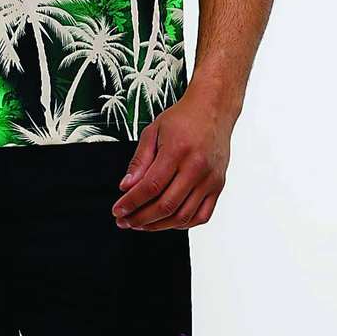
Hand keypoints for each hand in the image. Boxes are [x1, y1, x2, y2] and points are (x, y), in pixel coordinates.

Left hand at [112, 94, 234, 229]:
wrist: (213, 110)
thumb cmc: (182, 118)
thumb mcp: (152, 132)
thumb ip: (139, 161)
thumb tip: (125, 186)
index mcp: (177, 151)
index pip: (150, 186)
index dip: (131, 202)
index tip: (117, 210)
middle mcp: (196, 167)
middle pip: (165, 205)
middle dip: (140, 218)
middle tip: (125, 221)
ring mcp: (210, 179)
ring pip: (183, 216)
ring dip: (159, 225)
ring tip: (141, 224)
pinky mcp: (218, 186)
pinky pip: (202, 216)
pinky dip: (182, 224)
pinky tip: (166, 221)